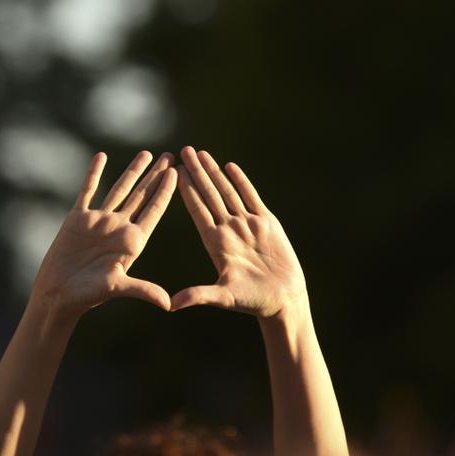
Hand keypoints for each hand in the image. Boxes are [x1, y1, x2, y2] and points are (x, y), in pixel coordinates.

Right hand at [30, 151, 176, 319]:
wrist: (57, 294)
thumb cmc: (88, 295)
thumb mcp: (117, 287)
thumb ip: (142, 290)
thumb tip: (168, 304)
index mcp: (132, 241)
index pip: (153, 210)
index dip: (165, 191)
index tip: (178, 172)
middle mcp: (118, 227)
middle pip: (142, 195)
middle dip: (156, 176)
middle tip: (171, 156)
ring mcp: (99, 221)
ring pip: (119, 189)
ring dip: (132, 171)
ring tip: (147, 153)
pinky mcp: (78, 218)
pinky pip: (88, 190)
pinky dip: (93, 174)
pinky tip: (101, 156)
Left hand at [171, 146, 307, 319]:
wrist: (283, 299)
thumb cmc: (252, 301)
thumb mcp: (223, 297)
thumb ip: (199, 295)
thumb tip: (172, 305)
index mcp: (215, 243)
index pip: (197, 210)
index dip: (186, 190)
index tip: (173, 172)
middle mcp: (228, 229)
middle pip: (209, 194)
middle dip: (196, 172)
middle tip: (183, 150)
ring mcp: (246, 224)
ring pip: (227, 191)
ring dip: (214, 172)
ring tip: (201, 153)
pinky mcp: (266, 223)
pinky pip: (250, 197)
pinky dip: (241, 181)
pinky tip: (230, 166)